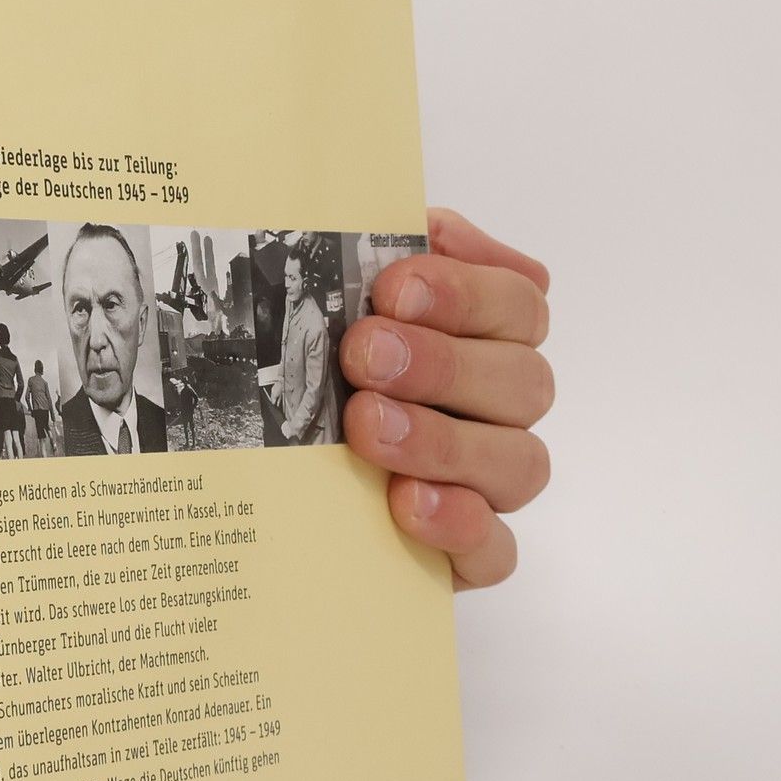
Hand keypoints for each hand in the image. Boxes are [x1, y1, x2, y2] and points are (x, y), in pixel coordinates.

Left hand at [339, 209, 551, 589]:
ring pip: (520, 463)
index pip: (519, 302)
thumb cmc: (309, 362)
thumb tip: (415, 226)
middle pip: (525, 381)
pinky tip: (406, 503)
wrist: (255, 468)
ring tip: (368, 428)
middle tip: (364, 355)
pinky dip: (459, 525)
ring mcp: (489, 484)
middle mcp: (499, 407)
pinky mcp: (466, 554)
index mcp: (483, 334)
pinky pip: (497, 551)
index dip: (468, 291)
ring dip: (444, 441)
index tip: (396, 287)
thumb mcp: (329, 293)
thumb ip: (371, 245)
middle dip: (444, 363)